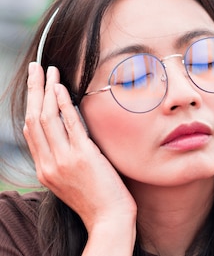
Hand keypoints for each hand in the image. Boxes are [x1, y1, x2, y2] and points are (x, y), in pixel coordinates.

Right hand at [23, 63, 136, 232]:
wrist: (109, 219)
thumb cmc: (99, 199)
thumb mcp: (75, 178)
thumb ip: (68, 157)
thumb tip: (74, 134)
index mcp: (45, 169)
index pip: (31, 131)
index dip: (32, 105)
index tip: (37, 86)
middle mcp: (48, 164)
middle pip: (33, 119)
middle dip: (34, 91)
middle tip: (36, 68)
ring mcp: (63, 160)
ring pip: (46, 118)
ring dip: (47, 90)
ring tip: (49, 70)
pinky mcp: (82, 157)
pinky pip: (68, 125)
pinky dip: (63, 104)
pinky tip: (62, 89)